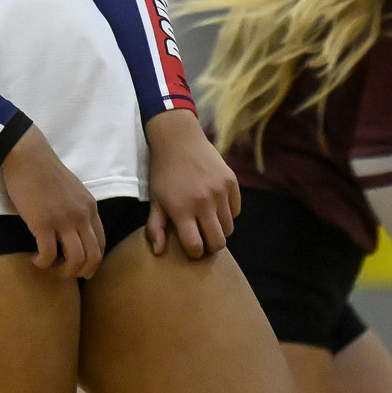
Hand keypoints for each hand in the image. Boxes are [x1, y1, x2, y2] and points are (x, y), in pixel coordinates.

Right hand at [0, 126, 105, 277]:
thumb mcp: (73, 191)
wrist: (28, 156)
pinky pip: (48, 254)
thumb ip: (78, 210)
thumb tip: (74, 232)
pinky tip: (34, 259)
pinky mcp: (43, 222)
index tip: (77, 266)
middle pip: (93, 257)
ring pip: (75, 259)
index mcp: (90, 208)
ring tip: (48, 266)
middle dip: (80, 272)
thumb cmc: (45, 171)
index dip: (92, 262)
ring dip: (62, 271)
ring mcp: (63, 220)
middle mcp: (82, 216)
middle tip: (62, 272)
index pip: (101, 244)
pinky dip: (42, 263)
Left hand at [143, 109, 239, 257]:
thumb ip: (156, 227)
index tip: (192, 247)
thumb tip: (159, 252)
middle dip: (211, 245)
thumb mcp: (155, 199)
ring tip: (208, 220)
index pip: (196, 246)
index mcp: (182, 210)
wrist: (178, 140)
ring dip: (220, 228)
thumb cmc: (164, 172)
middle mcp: (204, 202)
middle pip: (218, 242)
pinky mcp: (231, 181)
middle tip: (203, 238)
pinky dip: (228, 212)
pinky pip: (236, 209)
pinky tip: (216, 205)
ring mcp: (220, 191)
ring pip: (229, 227)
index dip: (195, 252)